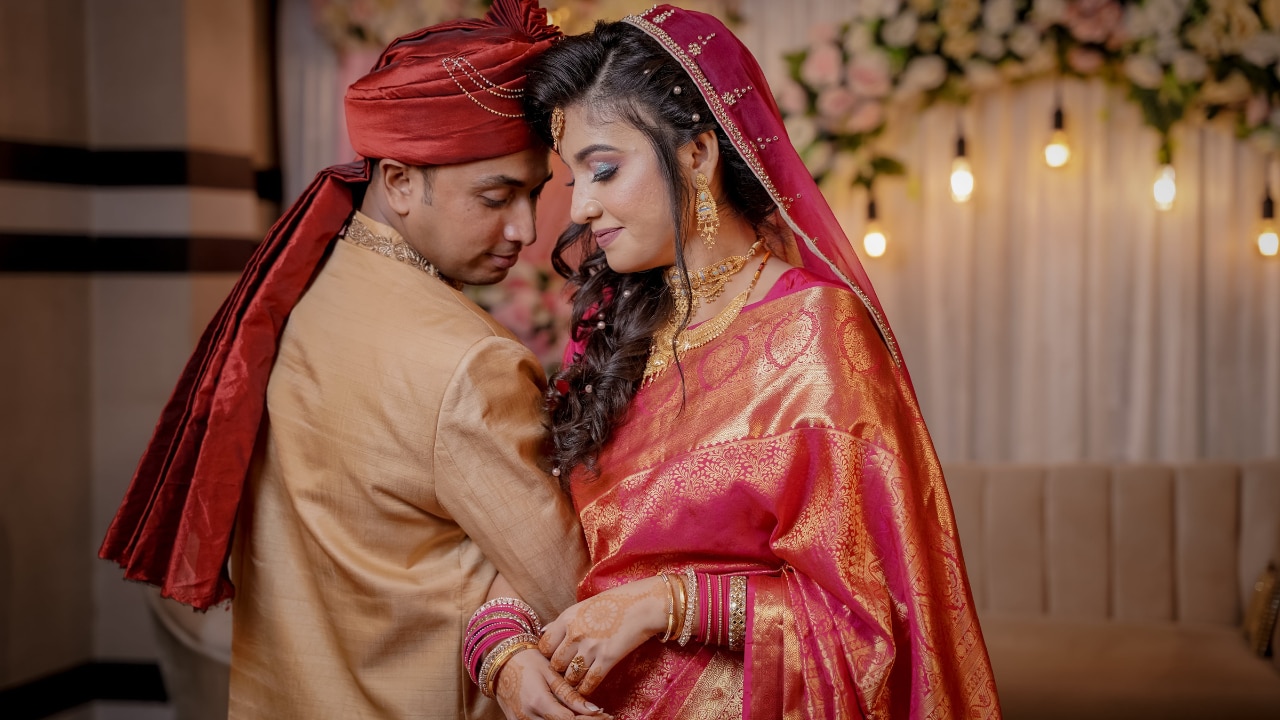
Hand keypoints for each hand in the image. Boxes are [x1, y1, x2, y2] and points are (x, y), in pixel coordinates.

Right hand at [494, 647, 611, 719]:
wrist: (500, 661)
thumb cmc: (527, 661)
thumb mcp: (550, 673)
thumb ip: (570, 694)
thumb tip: (593, 709)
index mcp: (538, 702)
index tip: (606, 715)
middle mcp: (527, 717)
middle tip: (601, 717)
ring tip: (586, 716)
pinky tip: (569, 715)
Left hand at [539, 577, 668, 695]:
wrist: (643, 604)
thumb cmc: (614, 603)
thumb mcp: (583, 606)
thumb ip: (563, 622)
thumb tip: (544, 632)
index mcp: (567, 618)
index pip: (544, 646)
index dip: (547, 656)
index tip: (553, 659)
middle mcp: (575, 633)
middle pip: (555, 664)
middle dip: (558, 671)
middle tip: (564, 673)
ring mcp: (591, 647)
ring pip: (570, 676)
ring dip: (572, 682)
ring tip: (575, 683)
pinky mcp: (607, 659)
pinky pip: (589, 682)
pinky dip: (585, 689)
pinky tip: (586, 688)